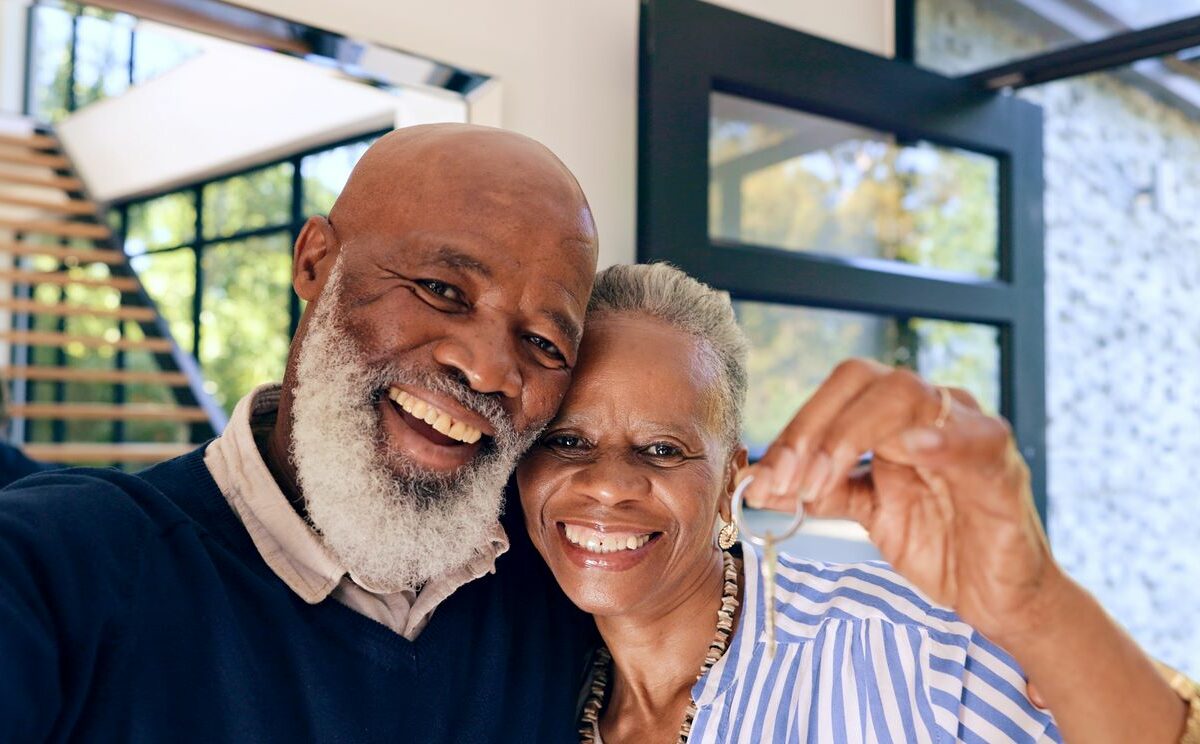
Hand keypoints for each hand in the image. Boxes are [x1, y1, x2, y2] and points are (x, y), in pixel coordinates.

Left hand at [740, 358, 1059, 642]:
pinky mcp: (1002, 467)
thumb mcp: (866, 514)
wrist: (997, 596)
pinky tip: (907, 449)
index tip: (765, 477)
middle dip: (814, 428)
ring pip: (907, 396)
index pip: (839, 390)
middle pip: (864, 381)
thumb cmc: (939, 545)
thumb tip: (755, 484)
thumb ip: (817, 493)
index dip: (797, 427)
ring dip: (851, 434)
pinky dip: (939, 439)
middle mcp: (932, 409)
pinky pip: (973, 439)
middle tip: (785, 480)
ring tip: (820, 481)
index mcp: (897, 415)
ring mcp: (969, 431)